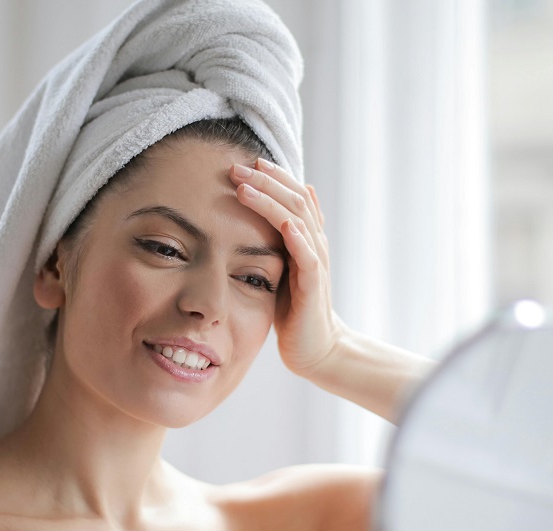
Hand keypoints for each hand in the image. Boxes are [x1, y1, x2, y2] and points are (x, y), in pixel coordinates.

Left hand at [229, 159, 346, 376]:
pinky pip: (307, 256)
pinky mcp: (313, 286)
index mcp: (306, 236)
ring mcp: (316, 263)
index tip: (247, 161)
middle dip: (266, 181)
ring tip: (246, 187)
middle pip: (295, 199)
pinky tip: (284, 223)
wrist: (314, 347)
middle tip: (237, 166)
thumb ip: (279, 240)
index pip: (293, 194)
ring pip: (298, 220)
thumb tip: (277, 212)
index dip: (273, 176)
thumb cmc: (294, 308)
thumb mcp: (283, 267)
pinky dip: (297, 237)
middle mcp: (315, 243)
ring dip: (271, 201)